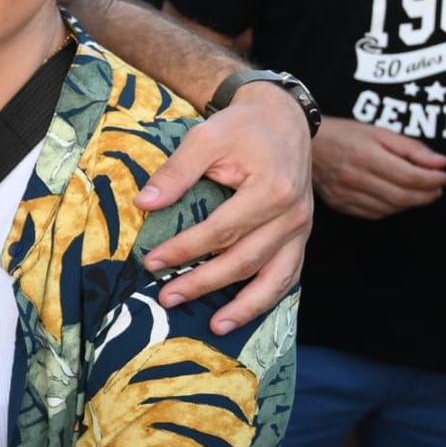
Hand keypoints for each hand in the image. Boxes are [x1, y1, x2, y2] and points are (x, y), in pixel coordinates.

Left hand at [134, 83, 313, 333]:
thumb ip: (176, 171)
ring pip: (275, 278)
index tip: (152, 261)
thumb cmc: (241, 128)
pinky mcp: (301, 237)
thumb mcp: (206, 137)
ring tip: (215, 327)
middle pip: (245, 260)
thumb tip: (144, 203)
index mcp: (271, 190)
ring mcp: (301, 230)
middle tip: (167, 297)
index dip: (184, 249)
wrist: (282, 119)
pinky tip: (245, 314)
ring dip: (245, 307)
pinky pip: (289, 276)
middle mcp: (292, 216)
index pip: (220, 230)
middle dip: (204, 283)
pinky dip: (268, 298)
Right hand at [309, 116, 445, 219]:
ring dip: (411, 202)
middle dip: (427, 194)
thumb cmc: (344, 134)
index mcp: (366, 156)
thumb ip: (411, 148)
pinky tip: (396, 198)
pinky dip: (391, 209)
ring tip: (420, 192)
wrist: (305, 143)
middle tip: (437, 187)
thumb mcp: (379, 132)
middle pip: (403, 196)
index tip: (444, 176)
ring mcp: (345, 193)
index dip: (433, 180)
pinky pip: (374, 213)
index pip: (410, 177)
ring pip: (390, 208)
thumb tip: (441, 163)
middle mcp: (355, 178)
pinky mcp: (339, 203)